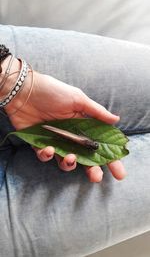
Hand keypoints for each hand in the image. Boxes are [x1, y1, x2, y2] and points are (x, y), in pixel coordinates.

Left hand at [5, 63, 126, 181]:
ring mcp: (55, 141)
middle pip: (85, 158)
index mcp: (82, 127)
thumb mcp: (78, 99)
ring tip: (70, 158)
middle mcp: (71, 137)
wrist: (25, 90)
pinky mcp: (39, 144)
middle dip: (93, 170)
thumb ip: (96, 112)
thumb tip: (116, 119)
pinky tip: (48, 148)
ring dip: (69, 164)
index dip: (110, 159)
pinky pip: (45, 156)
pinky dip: (47, 155)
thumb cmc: (53, 92)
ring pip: (65, 161)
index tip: (119, 173)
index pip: (99, 146)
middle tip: (96, 177)